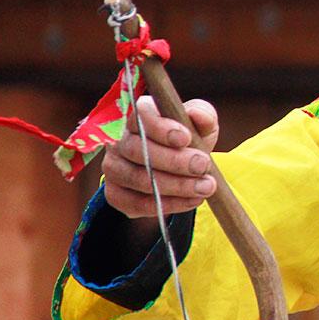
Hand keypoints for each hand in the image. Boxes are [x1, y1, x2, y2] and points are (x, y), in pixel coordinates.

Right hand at [102, 96, 219, 218]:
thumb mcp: (202, 126)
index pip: (141, 116)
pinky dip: (167, 204)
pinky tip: (191, 200)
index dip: (161, 128)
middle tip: (203, 166)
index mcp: (140, 116)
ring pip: (137, 178)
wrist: (180, 171)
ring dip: (175, 185)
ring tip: (205, 187)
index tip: (186, 138)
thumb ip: (204, 116)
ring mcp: (113, 168)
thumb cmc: (190, 142)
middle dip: (174, 161)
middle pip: (137, 150)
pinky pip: (135, 203)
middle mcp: (120, 140)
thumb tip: (198, 115)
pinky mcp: (115, 194)